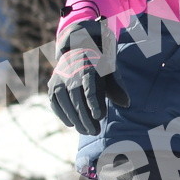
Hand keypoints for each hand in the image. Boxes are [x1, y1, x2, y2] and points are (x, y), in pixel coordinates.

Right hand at [48, 19, 127, 134]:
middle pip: (77, 98)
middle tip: (94, 132)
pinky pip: (54, 101)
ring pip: (64, 102)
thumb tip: (126, 104)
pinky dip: (61, 113)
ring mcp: (59, 78)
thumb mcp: (111, 69)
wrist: (79, 47)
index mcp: (88, 67)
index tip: (99, 117)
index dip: (93, 103)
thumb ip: (117, 86)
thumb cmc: (99, 62)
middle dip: (85, 117)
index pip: (90, 88)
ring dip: (74, 119)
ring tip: (85, 131)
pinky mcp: (53, 84)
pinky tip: (70, 124)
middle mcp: (71, 73)